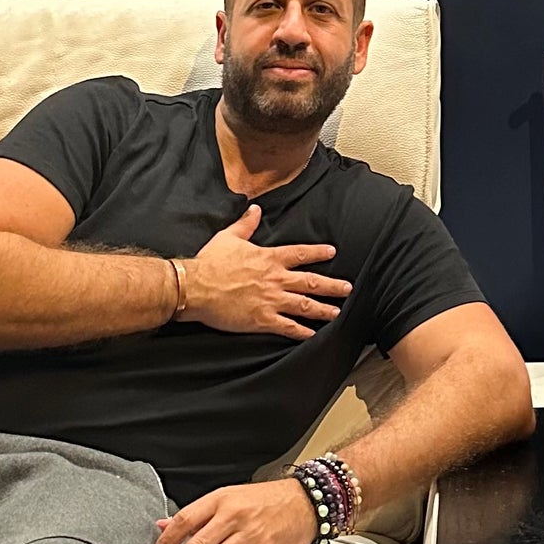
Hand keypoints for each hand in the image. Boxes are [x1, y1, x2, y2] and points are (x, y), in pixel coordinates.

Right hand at [186, 203, 351, 338]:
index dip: (318, 252)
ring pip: (304, 305)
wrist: (195, 287)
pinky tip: (312, 334)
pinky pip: (287, 326)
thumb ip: (246, 224)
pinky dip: (301, 332)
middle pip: (311, 281)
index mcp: (269, 258)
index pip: (300, 253)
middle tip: (348, 289)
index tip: (332, 252)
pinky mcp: (262, 319)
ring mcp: (271, 300)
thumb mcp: (229, 237)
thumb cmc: (210, 262)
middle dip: (332, 286)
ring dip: (322, 309)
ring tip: (336, 312)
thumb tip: (255, 209)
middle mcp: (275, 278)